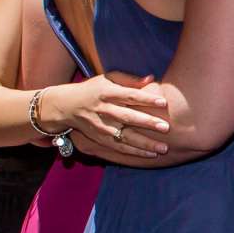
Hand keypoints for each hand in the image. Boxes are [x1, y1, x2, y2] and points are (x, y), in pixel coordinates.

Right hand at [47, 73, 170, 160]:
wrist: (66, 106)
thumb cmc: (94, 89)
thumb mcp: (108, 78)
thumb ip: (129, 79)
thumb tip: (151, 78)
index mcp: (107, 92)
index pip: (130, 95)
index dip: (146, 99)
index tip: (164, 103)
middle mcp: (104, 110)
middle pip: (127, 117)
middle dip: (147, 123)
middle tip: (166, 127)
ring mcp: (101, 126)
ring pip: (124, 136)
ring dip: (144, 143)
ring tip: (164, 148)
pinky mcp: (99, 138)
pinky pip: (118, 147)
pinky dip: (134, 152)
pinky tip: (151, 154)